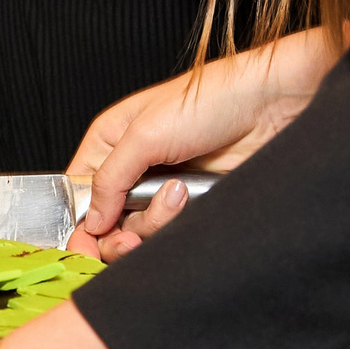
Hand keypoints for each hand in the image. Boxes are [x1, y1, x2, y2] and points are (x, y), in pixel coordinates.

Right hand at [70, 26, 345, 256]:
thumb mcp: (143, 134)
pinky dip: (176, 225)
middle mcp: (133, 168)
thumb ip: (108, 179)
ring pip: (139, 234)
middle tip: (128, 237)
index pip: (78, 195)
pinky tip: (189, 201)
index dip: (80, 224)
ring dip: (154, 222)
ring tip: (177, 194)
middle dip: (117, 234)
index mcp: (109, 143)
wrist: (271, 109)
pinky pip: (171, 235)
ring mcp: (162, 190)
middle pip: (106, 224)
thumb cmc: (208, 101)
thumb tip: (90, 221)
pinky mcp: (192, 207)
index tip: (85, 246)